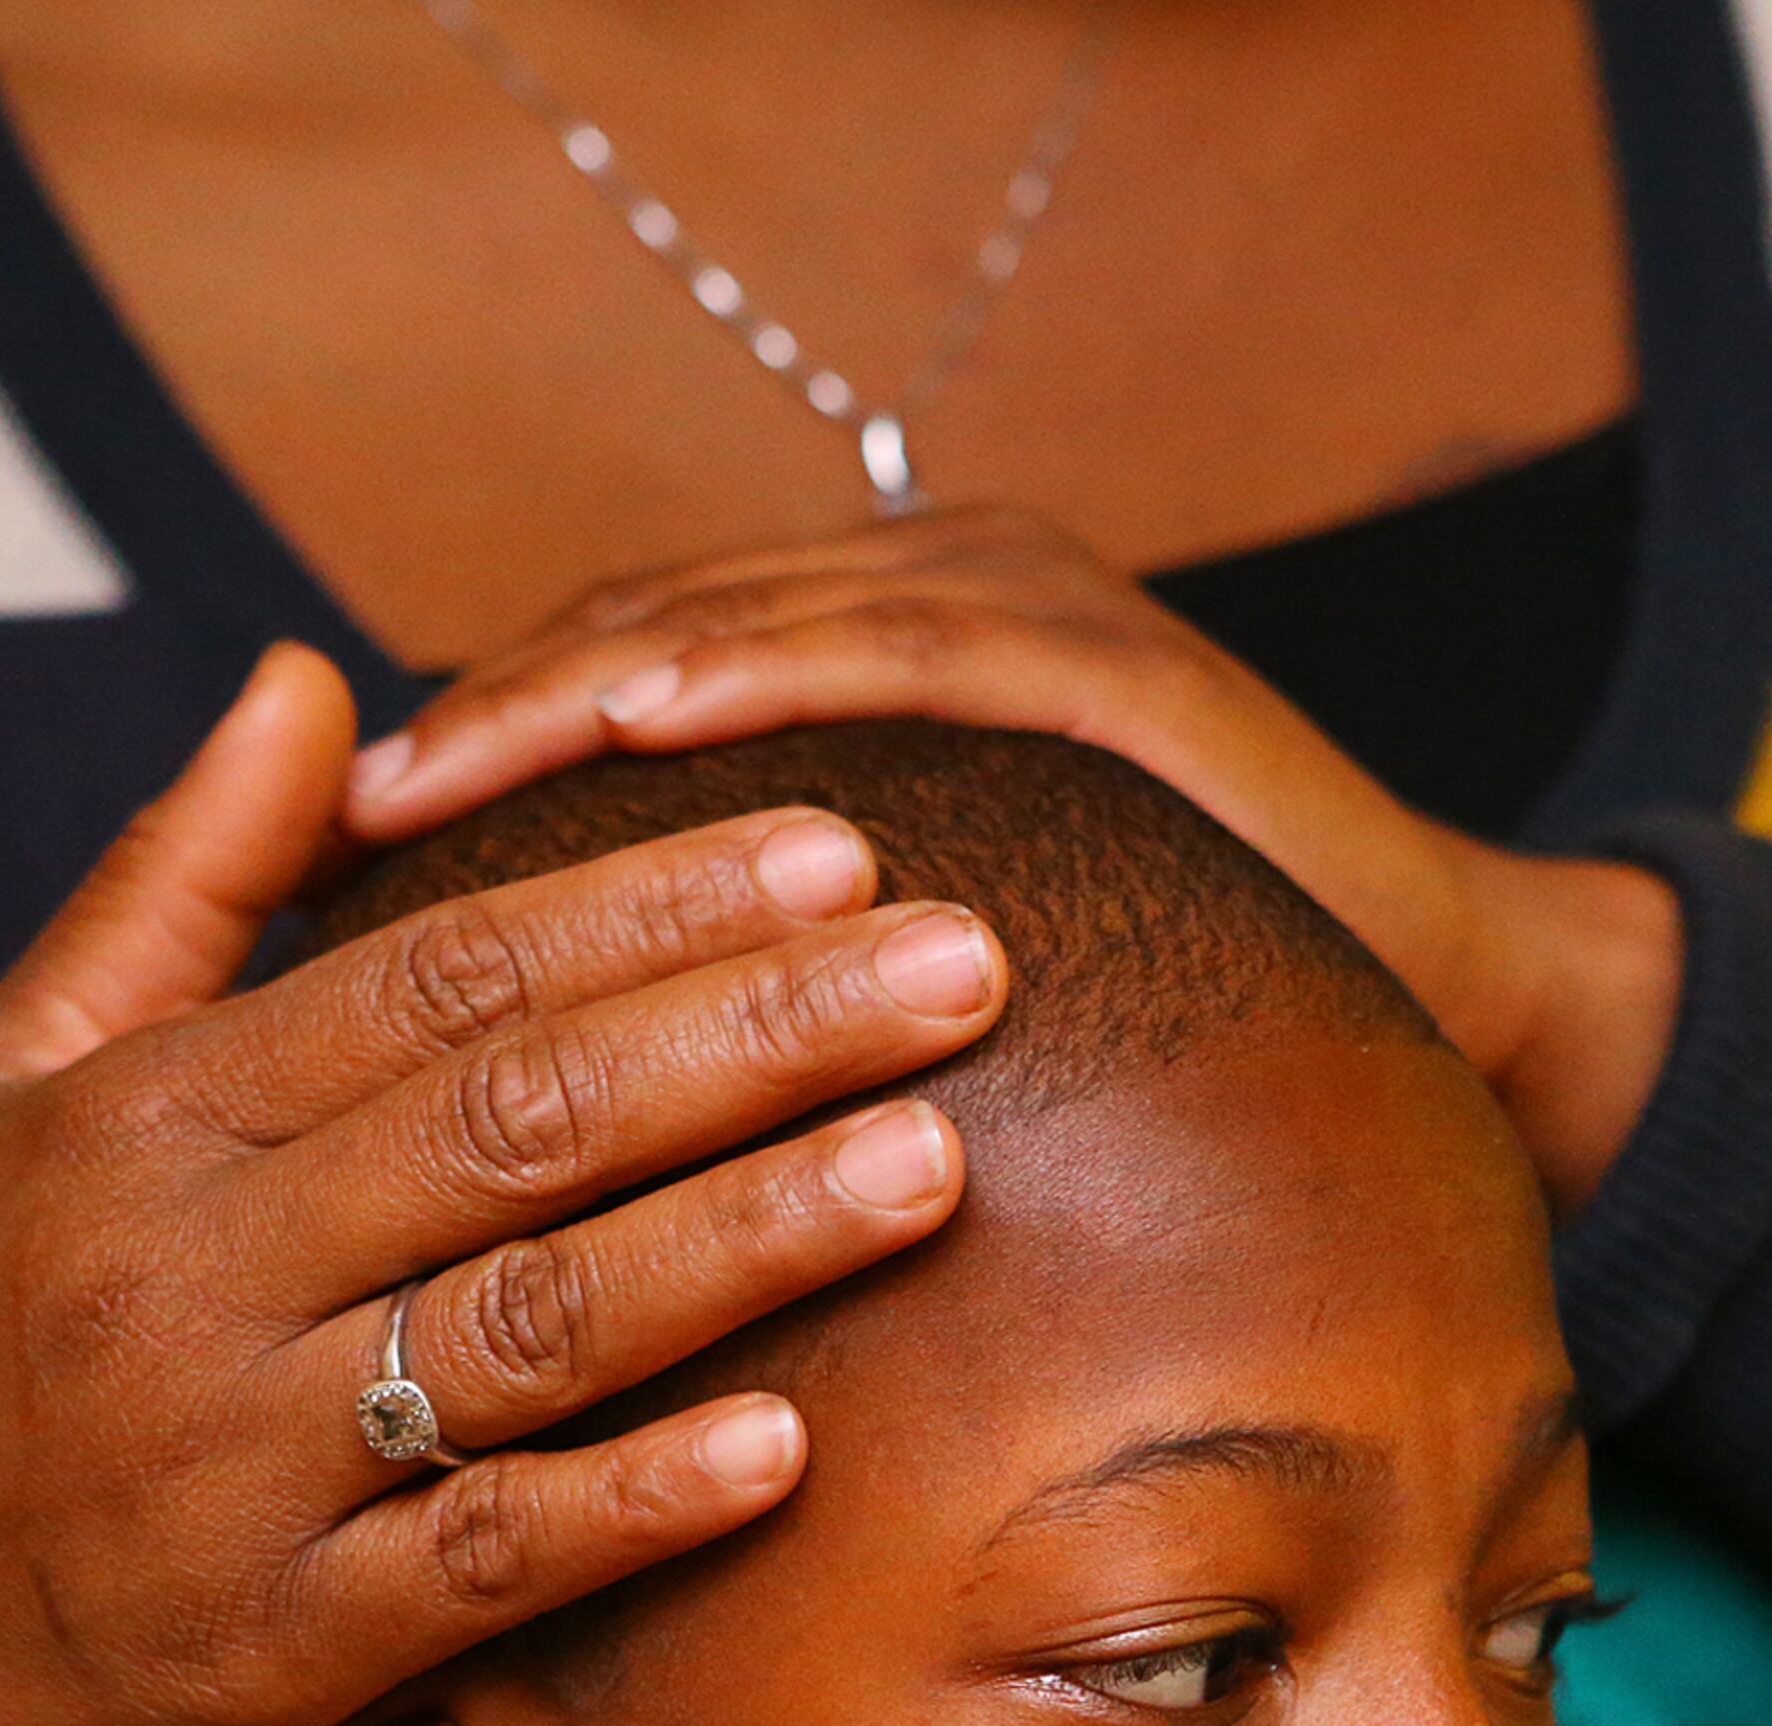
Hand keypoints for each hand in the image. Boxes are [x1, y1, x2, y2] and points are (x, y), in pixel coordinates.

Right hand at [0, 646, 1008, 1725]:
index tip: (839, 851)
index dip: (648, 906)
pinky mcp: (266, 1650)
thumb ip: (176, 877)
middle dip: (758, 1036)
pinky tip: (789, 1450)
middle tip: (968, 963)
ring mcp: (230, 1467)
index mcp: (150, 1112)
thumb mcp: (10, 1071)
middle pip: (517, 1123)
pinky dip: (628, 1506)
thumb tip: (313, 676)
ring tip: (935, 1159)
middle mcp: (192, 1270)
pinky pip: (474, 1568)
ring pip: (525, 1329)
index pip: (439, 975)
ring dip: (743, 1243)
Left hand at [341, 505, 1679, 1212]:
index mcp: (877, 661)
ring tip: (438, 770)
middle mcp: (931, 598)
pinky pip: (903, 657)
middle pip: (650, 631)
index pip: (627, 673)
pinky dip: (768, 678)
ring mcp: (1019, 611)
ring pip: (747, 625)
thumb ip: (787, 974)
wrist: (1435, 995)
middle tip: (342, 810)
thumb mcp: (928, 978)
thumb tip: (587, 1081)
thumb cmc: (1166, 1014)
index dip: (480, 740)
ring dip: (579, 688)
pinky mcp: (1103, 665)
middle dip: (489, 713)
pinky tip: (648, 723)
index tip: (335, 844)